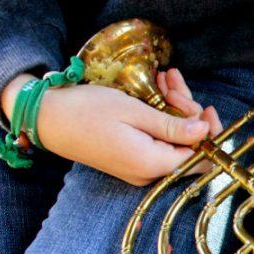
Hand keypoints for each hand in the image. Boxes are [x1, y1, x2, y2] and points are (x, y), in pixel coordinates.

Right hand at [1, 68, 221, 185]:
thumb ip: (174, 126)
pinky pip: (157, 141)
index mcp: (153, 164)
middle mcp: (149, 173)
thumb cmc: (86, 111)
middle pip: (188, 148)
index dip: (209, 134)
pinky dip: (160, 117)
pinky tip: (156, 90)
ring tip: (164, 79)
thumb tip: (206, 131)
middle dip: (189, 114)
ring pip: (173, 141)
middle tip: (174, 85)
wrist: (44, 118)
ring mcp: (139, 168)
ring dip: (173, 109)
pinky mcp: (131, 159)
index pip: (201, 159)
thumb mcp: (136, 112)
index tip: (206, 107)